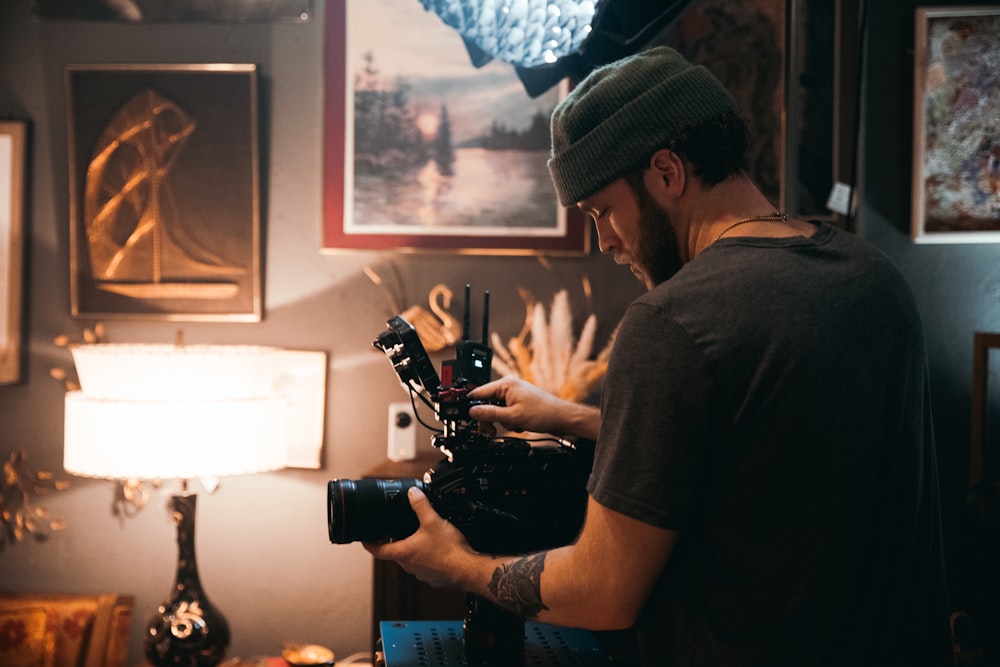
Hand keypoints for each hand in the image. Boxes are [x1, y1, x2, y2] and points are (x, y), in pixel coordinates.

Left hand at [364, 487, 473, 588]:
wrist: (468, 569)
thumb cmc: (449, 550)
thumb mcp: (432, 520)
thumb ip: (421, 505)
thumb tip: (413, 493)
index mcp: (403, 553)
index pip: (377, 551)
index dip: (369, 543)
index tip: (365, 539)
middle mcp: (409, 566)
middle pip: (395, 553)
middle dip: (397, 543)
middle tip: (399, 532)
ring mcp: (421, 573)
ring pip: (411, 560)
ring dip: (414, 550)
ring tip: (424, 538)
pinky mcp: (433, 577)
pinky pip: (426, 566)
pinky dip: (428, 557)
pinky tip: (438, 549)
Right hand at [468, 376, 599, 439]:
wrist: (562, 419)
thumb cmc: (544, 413)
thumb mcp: (513, 416)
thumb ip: (490, 414)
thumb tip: (473, 411)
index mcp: (506, 384)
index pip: (479, 392)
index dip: (472, 405)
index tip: (466, 416)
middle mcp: (509, 386)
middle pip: (487, 403)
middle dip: (489, 418)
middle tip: (490, 430)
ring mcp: (514, 395)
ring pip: (496, 410)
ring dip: (501, 421)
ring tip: (513, 426)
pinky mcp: (519, 403)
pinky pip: (505, 412)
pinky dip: (509, 421)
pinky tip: (519, 425)